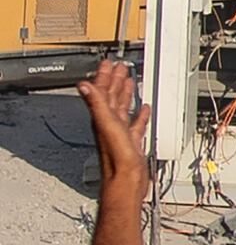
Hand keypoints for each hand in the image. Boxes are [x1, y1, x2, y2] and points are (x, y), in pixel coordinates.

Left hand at [81, 57, 140, 176]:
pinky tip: (144, 109)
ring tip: (130, 82)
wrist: (127, 180)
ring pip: (122, 107)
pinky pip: (135, 123)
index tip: (108, 63)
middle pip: (110, 97)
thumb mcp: (107, 126)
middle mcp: (109, 123)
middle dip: (114, 81)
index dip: (104, 76)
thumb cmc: (117, 157)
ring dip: (125, 94)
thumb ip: (96, 104)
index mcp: (103, 118)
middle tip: (118, 67)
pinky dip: (139, 114)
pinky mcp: (132, 141)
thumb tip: (83, 85)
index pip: (101, 92)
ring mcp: (120, 132)